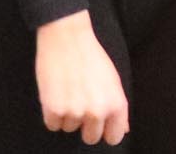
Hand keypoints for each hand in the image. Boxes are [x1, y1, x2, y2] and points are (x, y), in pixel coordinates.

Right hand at [35, 12, 129, 144]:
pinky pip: (52, 124)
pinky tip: (56, 94)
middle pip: (91, 138)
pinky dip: (51, 114)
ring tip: (68, 91)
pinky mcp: (54, 109)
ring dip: (67, 115)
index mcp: (116, 105)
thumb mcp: (113, 80)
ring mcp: (75, 112)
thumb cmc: (91, 56)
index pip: (114, 137)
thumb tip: (123, 130)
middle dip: (84, 126)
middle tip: (79, 104)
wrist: (67, 38)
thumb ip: (118, 108)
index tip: (98, 125)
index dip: (104, 131)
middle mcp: (98, 111)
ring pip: (69, 128)